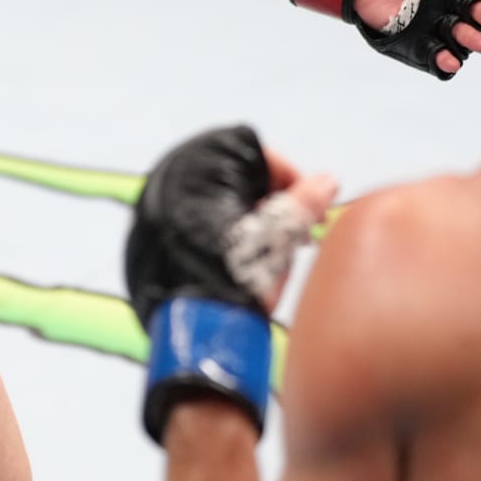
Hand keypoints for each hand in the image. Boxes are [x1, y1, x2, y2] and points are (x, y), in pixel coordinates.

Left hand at [125, 126, 337, 438]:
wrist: (194, 328)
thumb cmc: (236, 275)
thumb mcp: (279, 235)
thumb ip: (304, 203)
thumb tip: (326, 181)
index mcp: (198, 168)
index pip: (254, 152)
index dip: (290, 176)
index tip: (312, 203)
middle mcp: (171, 183)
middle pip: (237, 179)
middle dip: (272, 200)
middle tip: (298, 231)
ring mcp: (159, 212)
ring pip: (219, 203)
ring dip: (252, 219)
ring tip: (277, 250)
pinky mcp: (154, 241)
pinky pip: (199, 225)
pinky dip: (227, 235)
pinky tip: (247, 260)